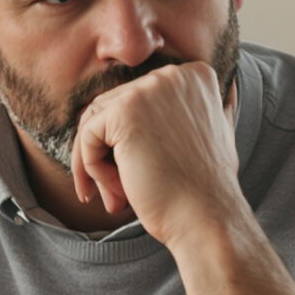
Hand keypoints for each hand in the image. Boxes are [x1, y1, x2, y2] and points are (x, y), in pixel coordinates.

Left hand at [71, 61, 245, 247]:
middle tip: (117, 195)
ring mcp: (149, 90)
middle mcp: (173, 75)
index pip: (138, 100)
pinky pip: (87, 137)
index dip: (128, 141)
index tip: (135, 174)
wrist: (206, 220)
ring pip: (96, 123)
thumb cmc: (203, 191)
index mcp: (194, 77)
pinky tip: (117, 195)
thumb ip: (182, 114)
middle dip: (109, 155)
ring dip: (98, 165)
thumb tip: (148, 114)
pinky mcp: (124, 112)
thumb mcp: (206, 137)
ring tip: (117, 199)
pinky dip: (92, 169)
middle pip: (113, 109)